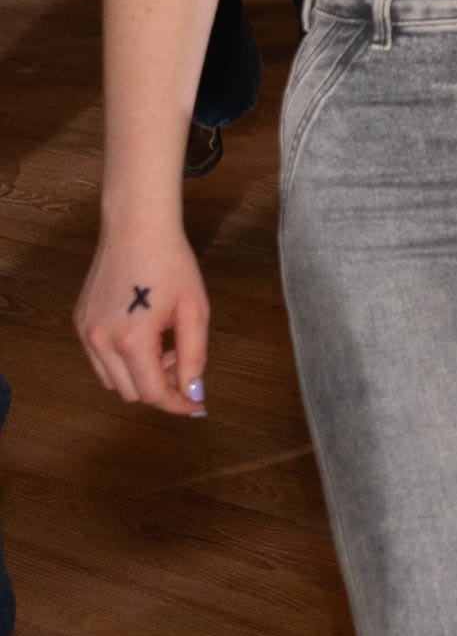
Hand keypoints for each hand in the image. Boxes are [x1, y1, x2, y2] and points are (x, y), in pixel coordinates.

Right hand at [76, 224, 210, 416]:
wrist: (137, 229)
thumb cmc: (173, 265)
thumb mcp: (194, 312)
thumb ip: (194, 357)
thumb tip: (194, 393)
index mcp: (131, 340)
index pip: (152, 393)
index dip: (178, 404)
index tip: (198, 406)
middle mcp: (100, 342)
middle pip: (130, 393)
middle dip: (162, 388)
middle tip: (184, 365)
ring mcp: (85, 333)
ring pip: (112, 381)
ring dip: (141, 376)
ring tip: (166, 348)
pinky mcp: (80, 323)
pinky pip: (100, 360)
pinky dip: (123, 362)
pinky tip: (146, 338)